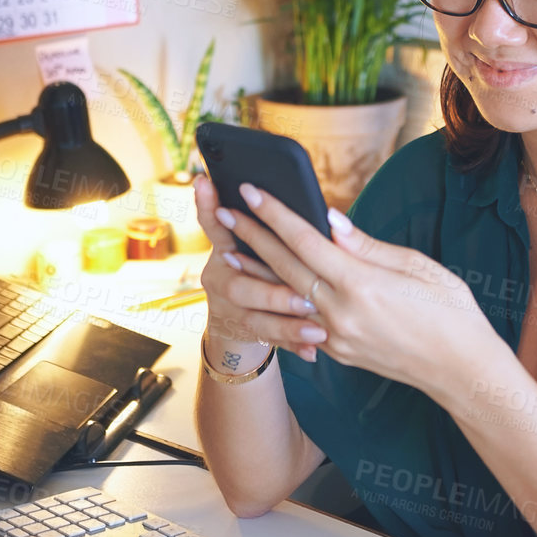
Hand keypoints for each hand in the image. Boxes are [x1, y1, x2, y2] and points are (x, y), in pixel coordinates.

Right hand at [194, 175, 326, 361]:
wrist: (232, 319)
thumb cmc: (255, 265)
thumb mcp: (249, 244)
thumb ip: (270, 228)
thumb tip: (326, 217)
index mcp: (224, 248)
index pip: (216, 226)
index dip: (209, 207)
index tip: (209, 184)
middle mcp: (219, 278)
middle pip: (239, 287)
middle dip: (272, 294)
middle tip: (304, 299)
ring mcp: (229, 310)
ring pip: (255, 320)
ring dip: (287, 325)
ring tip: (318, 330)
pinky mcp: (244, 332)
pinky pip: (270, 341)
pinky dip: (292, 345)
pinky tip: (313, 352)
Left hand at [212, 180, 488, 388]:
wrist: (462, 370)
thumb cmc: (450, 311)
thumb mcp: (416, 266)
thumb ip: (367, 245)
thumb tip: (329, 220)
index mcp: (363, 285)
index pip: (306, 241)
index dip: (275, 214)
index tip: (250, 191)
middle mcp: (342, 314)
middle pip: (285, 268)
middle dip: (253, 238)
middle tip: (226, 213)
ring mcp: (337, 337)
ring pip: (287, 297)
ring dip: (257, 272)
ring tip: (232, 250)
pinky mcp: (339, 352)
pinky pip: (303, 320)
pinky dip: (283, 298)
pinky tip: (269, 284)